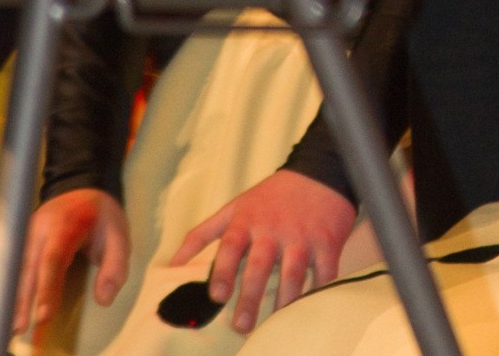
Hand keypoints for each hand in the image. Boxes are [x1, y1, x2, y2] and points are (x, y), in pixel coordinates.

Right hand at [0, 188, 128, 334]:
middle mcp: (37, 227)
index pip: (53, 258)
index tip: (44, 314)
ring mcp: (21, 232)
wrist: (84, 189)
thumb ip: (115, 267)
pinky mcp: (13, 239)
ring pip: (5, 264)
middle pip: (26, 265)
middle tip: (18, 327)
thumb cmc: (101, 218)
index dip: (47, 287)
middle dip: (21, 298)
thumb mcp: (119, 236)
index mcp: (65, 224)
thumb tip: (104, 299)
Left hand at [170, 169, 355, 333]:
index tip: (217, 295)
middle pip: (260, 265)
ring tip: (276, 323)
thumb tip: (172, 265)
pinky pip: (324, 272)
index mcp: (247, 221)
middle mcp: (273, 229)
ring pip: (293, 273)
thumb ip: (202, 235)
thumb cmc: (270, 197)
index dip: (223, 270)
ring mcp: (301, 236)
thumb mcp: (234, 209)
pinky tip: (312, 309)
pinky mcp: (327, 242)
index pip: (231, 246)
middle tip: (241, 325)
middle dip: (250, 296)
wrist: (318, 174)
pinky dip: (320, 291)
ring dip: (285, 300)